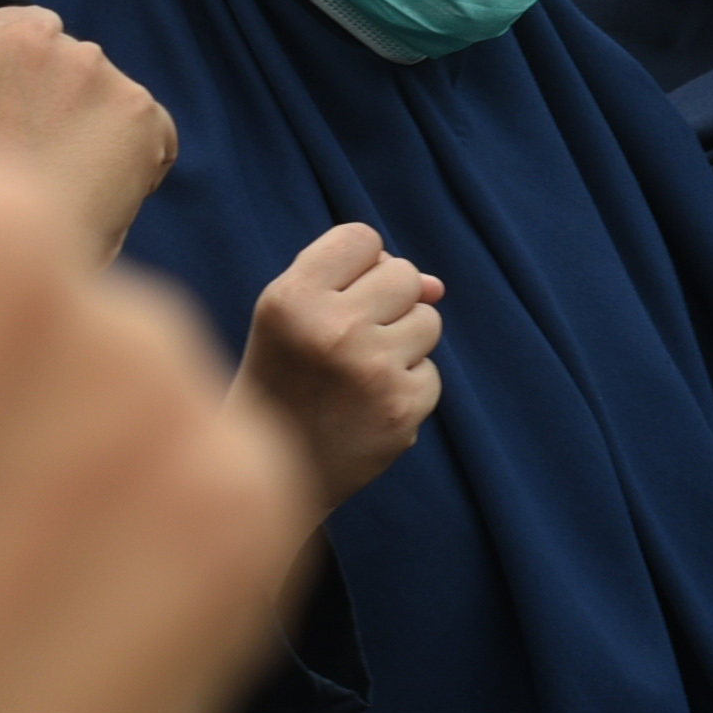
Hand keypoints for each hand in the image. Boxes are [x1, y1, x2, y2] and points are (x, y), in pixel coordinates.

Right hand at [0, 5, 178, 265]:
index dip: (34, 83)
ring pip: (114, 95)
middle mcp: (33, 37)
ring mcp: (90, 67)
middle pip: (75, 60)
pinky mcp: (137, 105)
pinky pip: (156, 133)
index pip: (29, 31)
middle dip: (71, 104)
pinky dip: (142, 164)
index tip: (26, 121)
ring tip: (69, 187)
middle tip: (47, 164)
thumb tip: (20, 101)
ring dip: (103, 133)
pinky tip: (104, 198)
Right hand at [235, 222, 444, 515]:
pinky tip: (369, 408)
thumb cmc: (284, 380)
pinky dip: (407, 388)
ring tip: (357, 375)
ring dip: (403, 343)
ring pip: (428, 320)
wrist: (275, 475)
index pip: (361, 238)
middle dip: (387, 302)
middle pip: (403, 273)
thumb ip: (356, 280)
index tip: (334, 298)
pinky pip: (431, 372)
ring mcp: (371, 370)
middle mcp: (331, 329)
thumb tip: (437, 286)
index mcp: (291, 299)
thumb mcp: (292, 317)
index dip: (356, 266)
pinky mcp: (403, 408)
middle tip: (346, 343)